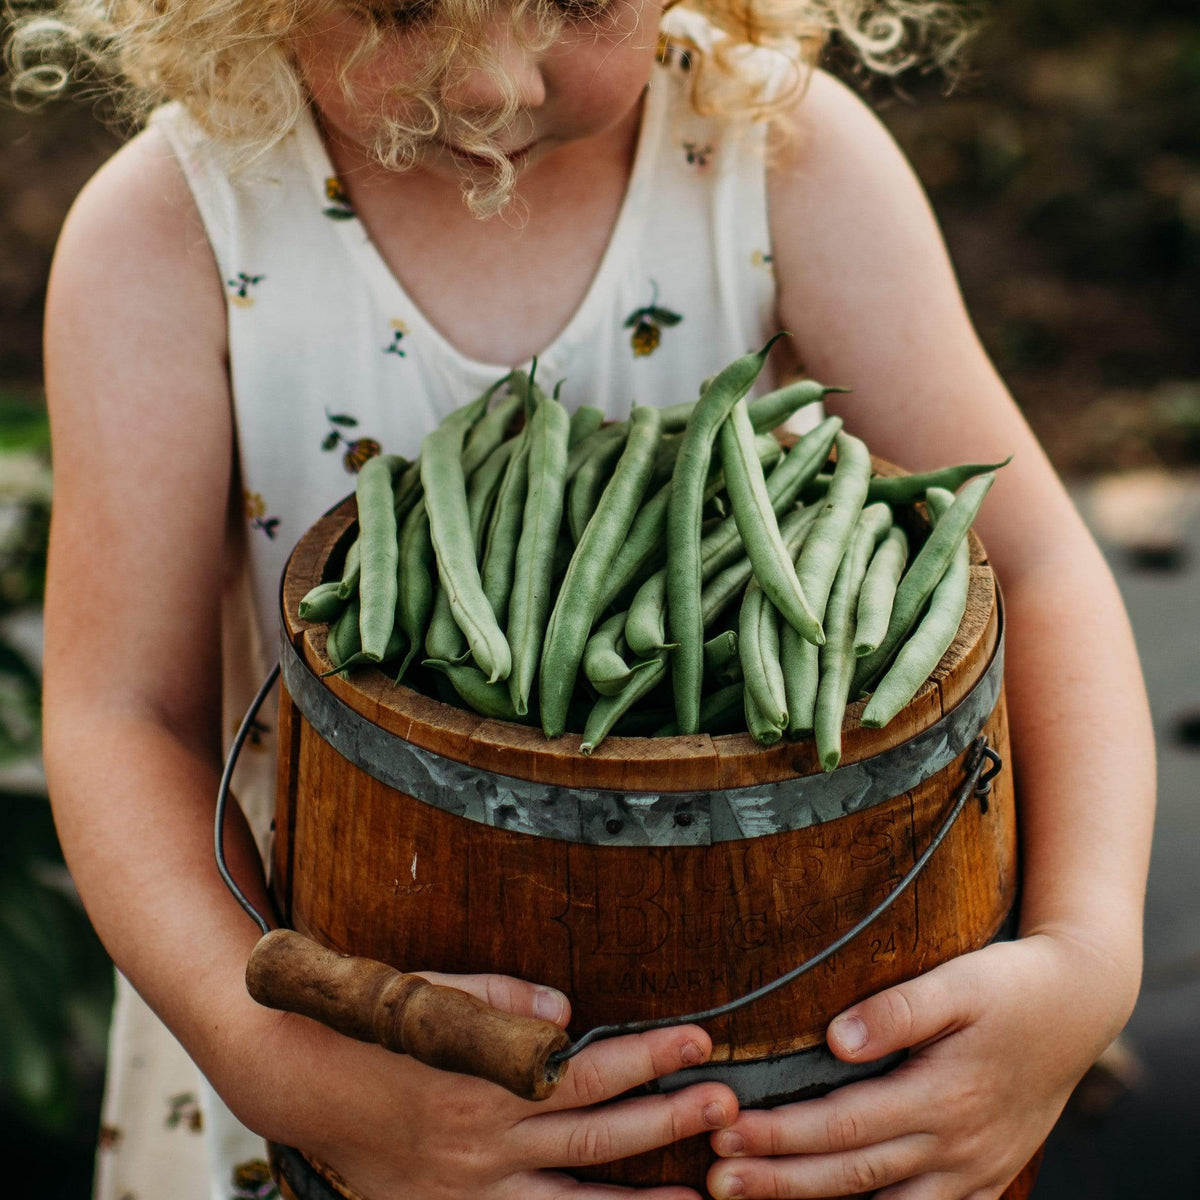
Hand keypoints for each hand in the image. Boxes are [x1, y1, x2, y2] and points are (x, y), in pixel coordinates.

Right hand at [227, 967, 738, 1198]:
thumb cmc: (375, 1026)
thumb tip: (570, 1008)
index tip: (698, 1040)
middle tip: (726, 1103)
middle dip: (666, 1120)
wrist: (302, 1079)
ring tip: (706, 1195)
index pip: (585, 1070)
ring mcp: (472, 1190)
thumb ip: (505, 999)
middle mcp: (485, 1143)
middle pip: (595, 1136)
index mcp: (483, 1080)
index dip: (646, 1057)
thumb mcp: (434, 996)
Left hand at [706, 933, 1137, 1199]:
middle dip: (779, 1181)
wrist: (1082, 1007)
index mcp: (944, 1097)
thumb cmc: (1013, 986)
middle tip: (716, 1181)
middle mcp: (956, 1147)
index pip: (843, 1126)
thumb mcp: (962, 982)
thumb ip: (899, 1010)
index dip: (781, 1134)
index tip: (725, 1130)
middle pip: (851, 1176)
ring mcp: (974, 1172)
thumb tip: (835, 1040)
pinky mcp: (985, 1177)